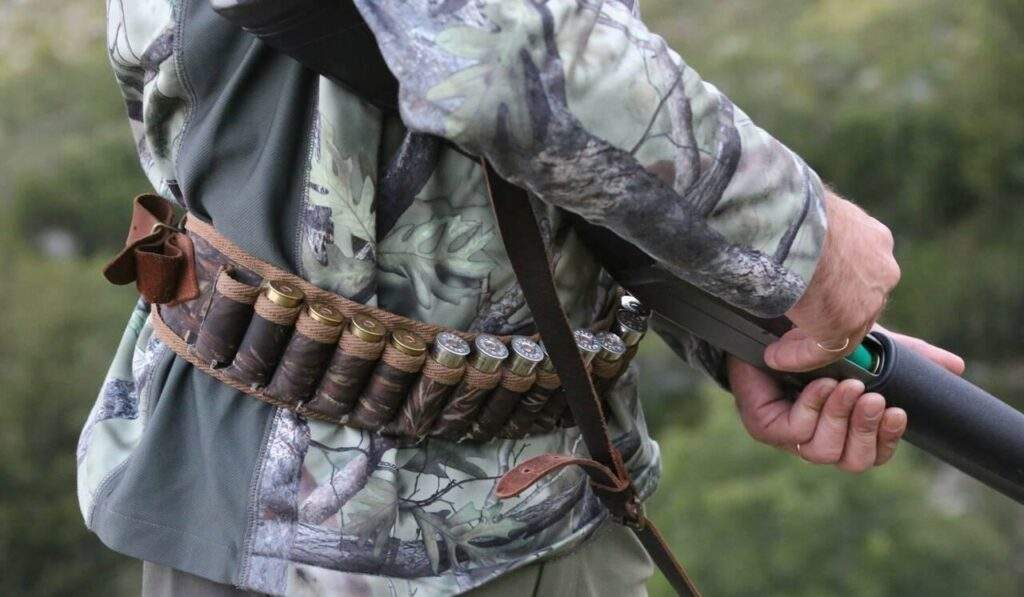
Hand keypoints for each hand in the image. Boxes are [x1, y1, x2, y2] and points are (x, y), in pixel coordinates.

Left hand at [729, 331, 963, 471]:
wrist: (764, 323)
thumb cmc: (813, 339)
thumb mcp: (864, 346)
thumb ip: (905, 358)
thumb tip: (954, 366)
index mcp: (844, 428)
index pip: (874, 453)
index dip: (888, 439)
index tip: (899, 412)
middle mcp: (818, 438)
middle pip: (854, 461)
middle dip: (866, 430)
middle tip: (874, 398)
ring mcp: (789, 437)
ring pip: (824, 450)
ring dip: (840, 417)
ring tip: (847, 386)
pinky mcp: (764, 428)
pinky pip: (795, 432)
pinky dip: (813, 406)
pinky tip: (819, 384)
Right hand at [766, 192, 900, 371]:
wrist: (788, 218)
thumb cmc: (785, 205)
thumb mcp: (806, 212)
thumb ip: (806, 229)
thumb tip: (777, 232)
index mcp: (872, 237)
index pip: (858, 272)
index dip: (832, 289)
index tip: (808, 297)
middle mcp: (880, 267)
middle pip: (856, 303)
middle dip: (824, 317)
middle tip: (792, 331)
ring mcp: (869, 298)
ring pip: (842, 329)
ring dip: (809, 341)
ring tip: (778, 349)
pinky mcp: (847, 323)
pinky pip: (826, 349)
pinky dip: (798, 356)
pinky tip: (773, 357)